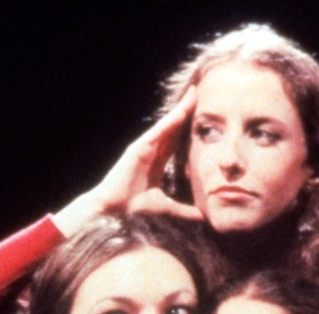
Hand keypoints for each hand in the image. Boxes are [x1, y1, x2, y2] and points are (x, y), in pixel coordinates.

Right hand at [54, 88, 202, 235]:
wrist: (113, 210)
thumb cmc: (133, 208)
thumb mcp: (165, 207)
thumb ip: (184, 210)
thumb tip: (202, 216)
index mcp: (157, 162)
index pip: (177, 140)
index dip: (189, 127)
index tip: (205, 116)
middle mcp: (151, 151)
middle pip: (174, 127)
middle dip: (187, 110)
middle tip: (201, 93)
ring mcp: (144, 148)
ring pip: (168, 125)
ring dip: (181, 108)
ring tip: (195, 93)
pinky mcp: (138, 148)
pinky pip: (158, 131)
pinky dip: (170, 121)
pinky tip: (182, 110)